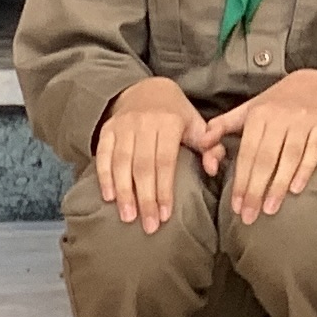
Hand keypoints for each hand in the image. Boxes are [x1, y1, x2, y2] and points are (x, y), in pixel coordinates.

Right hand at [93, 76, 213, 230]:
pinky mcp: (107, 130)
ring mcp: (123, 126)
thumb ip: (209, 146)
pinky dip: (104, 177)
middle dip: (145, 198)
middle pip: (143, 166)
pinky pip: (103, 156)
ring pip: (121, 163)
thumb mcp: (196, 124)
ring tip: (128, 217)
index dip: (164, 190)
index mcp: (169, 122)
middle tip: (149, 226)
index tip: (165, 215)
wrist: (146, 90)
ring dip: (124, 193)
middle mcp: (144, 122)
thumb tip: (213, 168)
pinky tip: (109, 197)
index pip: (165, 162)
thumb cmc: (175, 115)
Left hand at [197, 67, 316, 221]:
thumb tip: (201, 142)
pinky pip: (313, 150)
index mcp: (259, 115)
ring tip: (270, 209)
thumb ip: (222, 126)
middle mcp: (280, 116)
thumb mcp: (247, 110)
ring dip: (279, 185)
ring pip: (289, 157)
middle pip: (266, 158)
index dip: (241, 181)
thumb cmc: (275, 104)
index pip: (247, 153)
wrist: (314, 84)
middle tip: (249, 216)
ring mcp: (303, 120)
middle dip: (256, 190)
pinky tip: (296, 189)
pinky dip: (305, 170)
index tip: (236, 206)